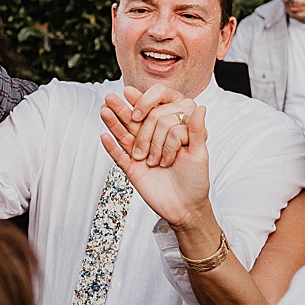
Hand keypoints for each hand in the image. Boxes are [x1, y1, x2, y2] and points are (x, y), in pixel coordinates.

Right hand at [100, 99, 212, 228]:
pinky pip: (119, 156)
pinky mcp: (132, 169)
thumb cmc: (195, 180)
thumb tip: (200, 107)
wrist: (186, 207)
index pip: (159, 116)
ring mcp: (141, 154)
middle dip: (124, 110)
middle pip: (136, 121)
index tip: (155, 114)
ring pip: (125, 135)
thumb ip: (197, 131)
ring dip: (114, 122)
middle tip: (111, 97)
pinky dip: (112, 147)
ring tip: (104, 108)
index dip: (156, 114)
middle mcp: (153, 140)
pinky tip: (104, 136)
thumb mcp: (200, 154)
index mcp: (169, 133)